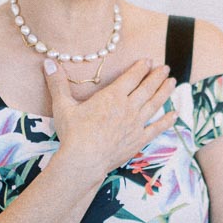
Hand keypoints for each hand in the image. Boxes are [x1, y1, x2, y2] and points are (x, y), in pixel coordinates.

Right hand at [43, 57, 177, 183]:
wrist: (83, 161)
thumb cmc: (73, 133)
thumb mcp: (63, 106)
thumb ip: (57, 83)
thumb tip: (47, 62)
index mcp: (112, 96)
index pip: (131, 77)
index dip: (141, 67)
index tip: (149, 60)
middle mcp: (128, 107)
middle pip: (147, 88)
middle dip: (157, 76)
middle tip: (165, 68)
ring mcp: (136, 124)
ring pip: (155, 104)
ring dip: (165, 92)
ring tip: (173, 82)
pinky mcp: (139, 140)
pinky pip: (157, 128)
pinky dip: (167, 120)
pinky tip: (175, 114)